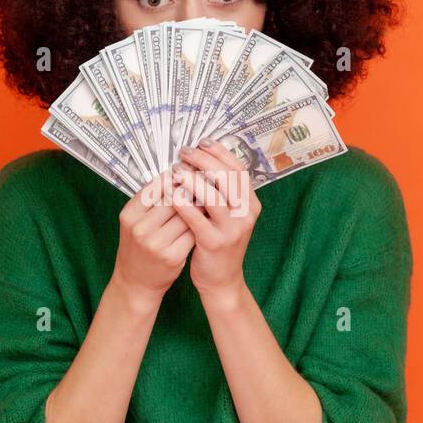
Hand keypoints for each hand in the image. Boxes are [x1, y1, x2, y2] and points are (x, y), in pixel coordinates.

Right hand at [111, 168, 195, 307]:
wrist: (135, 282)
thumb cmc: (138, 247)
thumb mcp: (134, 222)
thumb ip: (151, 200)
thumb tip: (177, 174)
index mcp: (130, 215)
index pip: (156, 186)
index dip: (174, 176)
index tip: (188, 170)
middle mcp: (140, 229)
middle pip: (173, 198)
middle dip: (190, 188)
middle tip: (205, 180)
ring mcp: (156, 244)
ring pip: (186, 214)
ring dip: (200, 204)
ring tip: (210, 196)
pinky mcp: (173, 256)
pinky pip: (193, 232)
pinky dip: (201, 223)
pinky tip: (208, 218)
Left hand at [170, 137, 260, 301]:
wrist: (221, 280)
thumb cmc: (218, 241)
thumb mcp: (227, 215)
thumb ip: (220, 191)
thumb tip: (202, 158)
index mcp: (250, 203)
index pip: (238, 168)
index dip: (219, 152)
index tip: (201, 143)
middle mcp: (246, 214)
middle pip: (226, 177)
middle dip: (203, 160)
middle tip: (184, 153)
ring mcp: (233, 229)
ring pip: (213, 195)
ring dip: (192, 178)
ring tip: (175, 170)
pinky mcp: (216, 243)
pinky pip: (197, 218)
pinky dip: (183, 203)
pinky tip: (171, 194)